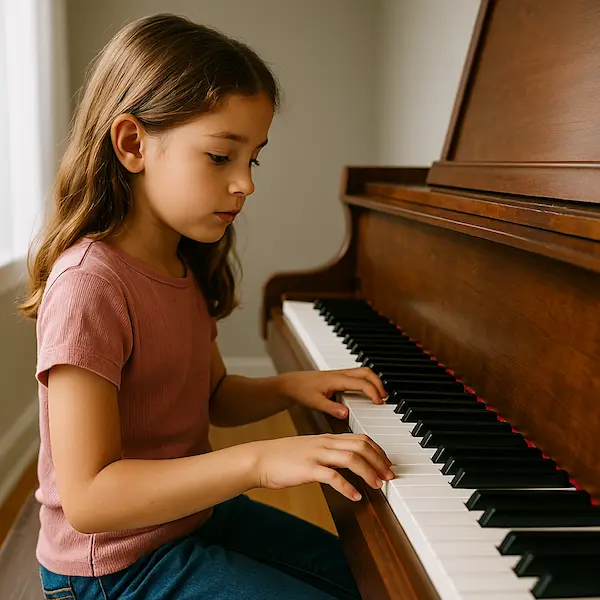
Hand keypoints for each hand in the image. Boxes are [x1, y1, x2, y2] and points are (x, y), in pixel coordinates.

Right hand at [250, 433, 394, 500]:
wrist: (260, 459)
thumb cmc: (284, 457)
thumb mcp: (310, 449)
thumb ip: (329, 453)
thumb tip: (346, 463)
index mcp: (327, 438)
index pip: (360, 438)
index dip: (378, 450)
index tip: (387, 463)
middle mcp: (325, 443)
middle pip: (361, 446)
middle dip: (380, 461)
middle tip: (390, 476)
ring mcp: (317, 455)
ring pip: (351, 458)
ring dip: (369, 472)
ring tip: (378, 485)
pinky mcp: (308, 469)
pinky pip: (333, 477)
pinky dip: (348, 487)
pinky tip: (355, 496)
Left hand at [279, 368, 387, 418]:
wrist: (292, 383)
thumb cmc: (302, 390)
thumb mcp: (315, 402)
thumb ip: (331, 408)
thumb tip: (346, 413)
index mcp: (337, 379)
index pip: (361, 383)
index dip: (372, 392)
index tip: (379, 402)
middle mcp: (340, 373)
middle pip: (367, 372)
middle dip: (378, 384)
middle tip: (384, 398)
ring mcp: (340, 373)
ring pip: (364, 371)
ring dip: (374, 381)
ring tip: (380, 395)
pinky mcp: (339, 376)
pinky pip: (358, 374)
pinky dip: (368, 381)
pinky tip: (368, 390)